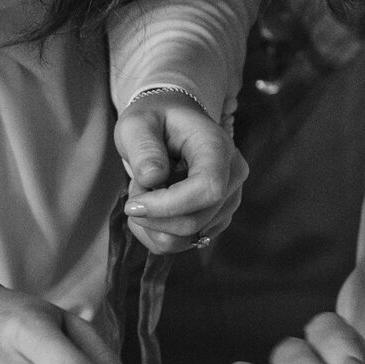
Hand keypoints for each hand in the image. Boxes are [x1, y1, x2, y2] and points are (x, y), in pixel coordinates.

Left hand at [116, 89, 244, 253]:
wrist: (173, 123)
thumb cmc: (155, 120)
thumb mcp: (137, 124)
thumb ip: (143, 147)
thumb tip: (152, 179)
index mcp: (218, 148)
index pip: (207, 189)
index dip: (167, 206)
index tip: (132, 204)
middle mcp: (233, 176)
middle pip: (195, 221)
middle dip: (152, 216)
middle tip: (134, 187)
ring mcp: (229, 200)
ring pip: (188, 238)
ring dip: (153, 224)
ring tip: (146, 192)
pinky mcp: (218, 218)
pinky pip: (185, 243)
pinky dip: (158, 233)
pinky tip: (151, 208)